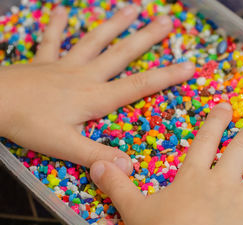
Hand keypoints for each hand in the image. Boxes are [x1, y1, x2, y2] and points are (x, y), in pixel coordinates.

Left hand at [0, 5, 194, 173]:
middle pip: (122, 54)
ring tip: (133, 9)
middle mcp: (85, 76)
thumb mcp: (66, 146)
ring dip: (115, 24)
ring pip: (95, 41)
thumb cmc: (29, 124)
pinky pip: (52, 41)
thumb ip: (98, 155)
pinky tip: (63, 11)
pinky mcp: (43, 62)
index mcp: (95, 97)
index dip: (167, 76)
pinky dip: (57, 26)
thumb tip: (129, 167)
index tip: (190, 65)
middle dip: (147, 38)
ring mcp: (64, 65)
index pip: (140, 85)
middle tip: (167, 22)